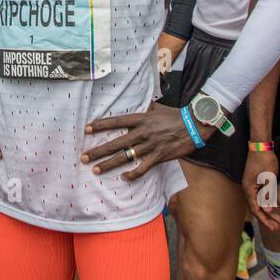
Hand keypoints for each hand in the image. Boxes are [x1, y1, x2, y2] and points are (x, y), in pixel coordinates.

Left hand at [81, 102, 211, 180]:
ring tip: (96, 169)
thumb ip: (146, 108)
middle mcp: (143, 132)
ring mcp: (150, 146)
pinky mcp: (159, 156)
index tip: (87, 129)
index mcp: (142, 119)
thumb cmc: (176, 115)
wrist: (195, 125)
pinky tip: (124, 177)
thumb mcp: (158, 108)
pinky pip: (143, 168)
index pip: (117, 122)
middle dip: (98, 150)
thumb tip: (139, 102)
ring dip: (109, 164)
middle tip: (84, 156)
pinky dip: (133, 174)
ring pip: (125, 157)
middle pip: (116, 143)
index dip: (101, 125)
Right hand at [242, 149, 279, 230]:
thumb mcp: (268, 180)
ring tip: (278, 218)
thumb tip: (267, 209)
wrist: (261, 146)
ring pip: (259, 201)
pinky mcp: (256, 181)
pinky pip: (261, 194)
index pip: (255, 209)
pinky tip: (275, 205)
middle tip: (277, 226)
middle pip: (257, 207)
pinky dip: (268, 201)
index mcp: (249, 189)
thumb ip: (268, 195)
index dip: (264, 219)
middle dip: (267, 217)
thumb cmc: (264, 162)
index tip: (273, 226)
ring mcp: (251, 184)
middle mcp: (248, 188)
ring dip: (268, 209)